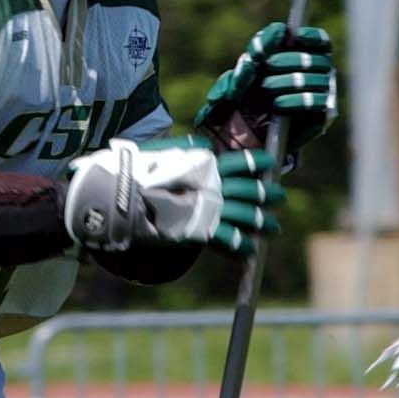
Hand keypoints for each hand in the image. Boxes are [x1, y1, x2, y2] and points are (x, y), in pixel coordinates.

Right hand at [63, 136, 284, 256]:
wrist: (119, 197)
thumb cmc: (136, 172)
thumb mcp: (163, 152)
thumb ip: (186, 149)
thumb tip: (202, 145)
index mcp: (205, 164)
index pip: (240, 161)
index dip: (258, 162)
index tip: (270, 163)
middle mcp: (212, 186)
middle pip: (249, 190)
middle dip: (267, 194)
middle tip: (280, 197)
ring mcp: (207, 209)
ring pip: (244, 216)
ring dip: (261, 222)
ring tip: (273, 227)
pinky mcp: (198, 232)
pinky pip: (228, 241)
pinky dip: (242, 247)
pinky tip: (251, 252)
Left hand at [194, 23, 336, 155]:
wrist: (247, 131)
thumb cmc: (248, 92)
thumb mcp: (247, 68)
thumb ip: (259, 48)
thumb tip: (276, 32)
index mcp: (307, 57)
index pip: (321, 41)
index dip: (311, 36)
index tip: (295, 36)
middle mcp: (320, 74)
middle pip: (318, 60)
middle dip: (290, 60)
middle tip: (269, 65)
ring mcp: (324, 95)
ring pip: (318, 80)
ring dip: (289, 81)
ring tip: (267, 87)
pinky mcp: (323, 117)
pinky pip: (318, 103)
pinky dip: (295, 101)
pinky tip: (278, 104)